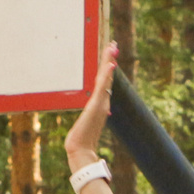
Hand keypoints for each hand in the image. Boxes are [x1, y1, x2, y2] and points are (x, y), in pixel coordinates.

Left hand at [61, 41, 118, 167]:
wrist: (80, 150)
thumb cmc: (82, 140)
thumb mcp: (87, 124)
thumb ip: (93, 117)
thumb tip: (98, 115)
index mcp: (100, 103)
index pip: (104, 81)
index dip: (107, 68)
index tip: (110, 57)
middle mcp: (102, 101)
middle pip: (107, 76)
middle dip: (110, 59)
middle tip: (113, 44)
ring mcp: (101, 103)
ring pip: (106, 78)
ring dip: (109, 62)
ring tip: (112, 48)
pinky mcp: (97, 106)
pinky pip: (103, 87)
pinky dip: (107, 76)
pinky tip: (111, 66)